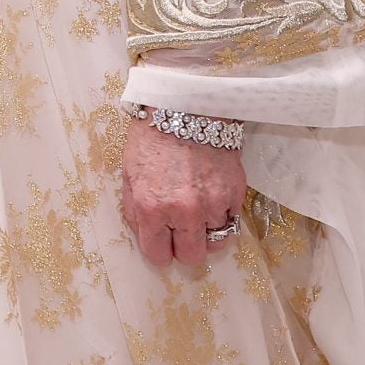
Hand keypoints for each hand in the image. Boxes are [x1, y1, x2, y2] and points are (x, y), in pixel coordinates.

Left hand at [121, 119, 246, 266]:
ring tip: (198, 211)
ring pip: (216, 241)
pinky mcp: (235, 194)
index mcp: (151, 207)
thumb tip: (146, 235)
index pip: (159, 255)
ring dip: (206, 231)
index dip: (160, 252)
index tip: (162, 246)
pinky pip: (232, 221)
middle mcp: (184, 211)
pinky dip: (223, 216)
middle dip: (185, 248)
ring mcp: (213, 204)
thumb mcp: (129, 174)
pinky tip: (211, 198)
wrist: (185, 108)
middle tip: (181, 233)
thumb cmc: (151, 139)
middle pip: (193, 256)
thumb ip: (136, 209)